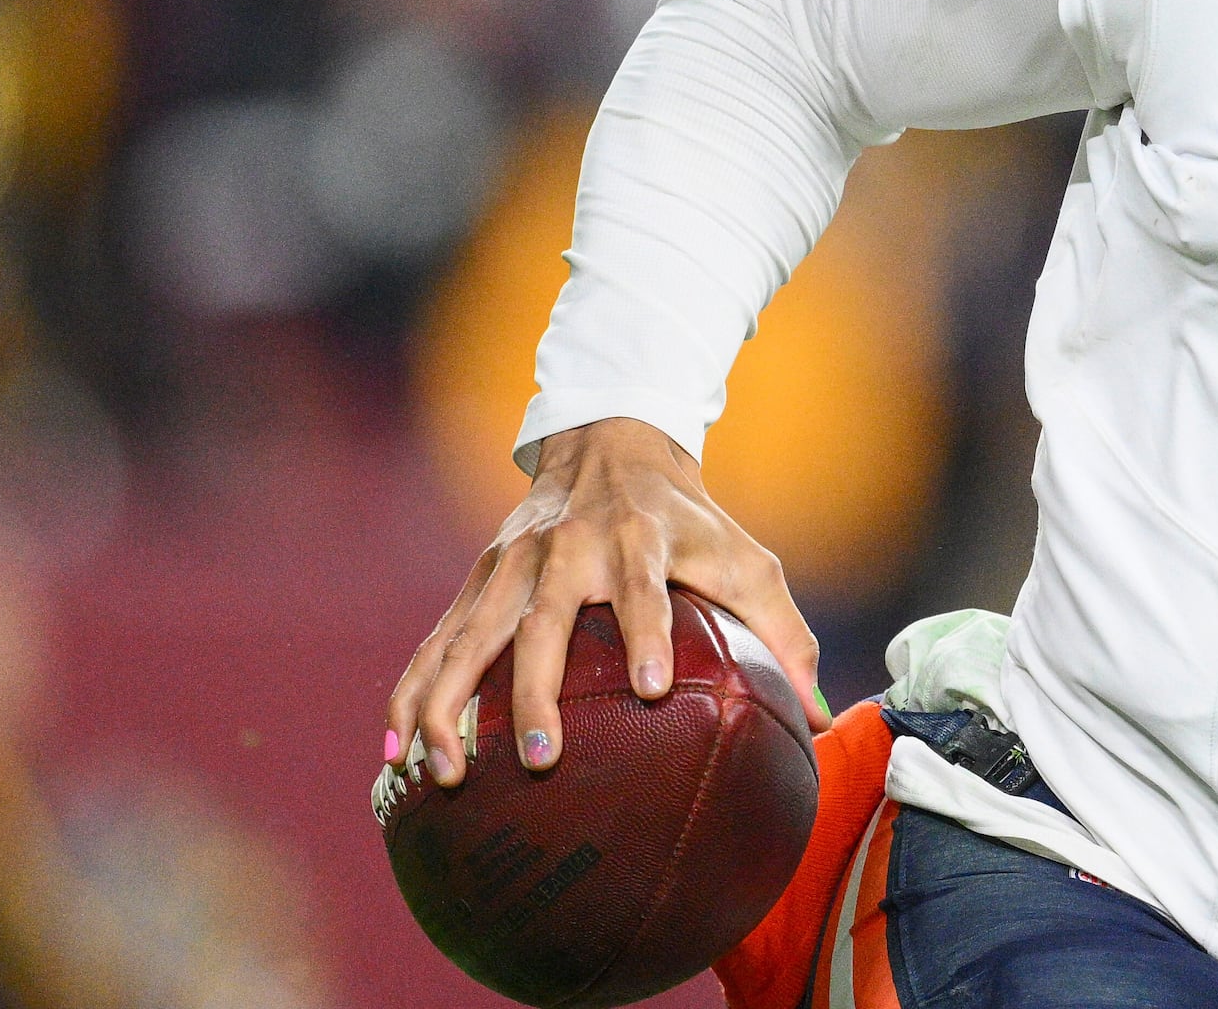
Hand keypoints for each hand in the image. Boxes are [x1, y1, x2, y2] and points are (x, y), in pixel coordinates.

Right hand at [385, 417, 828, 786]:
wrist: (609, 443)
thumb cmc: (690, 519)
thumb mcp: (747, 557)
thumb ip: (785, 632)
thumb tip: (824, 718)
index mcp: (638, 538)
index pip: (643, 586)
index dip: (648, 632)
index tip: (652, 687)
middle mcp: (566, 550)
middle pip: (542, 622)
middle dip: (538, 692)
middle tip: (544, 758)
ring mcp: (510, 565)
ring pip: (468, 638)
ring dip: (450, 705)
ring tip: (445, 773)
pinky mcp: (475, 582)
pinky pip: (436, 644)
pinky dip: (412, 693)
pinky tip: (393, 753)